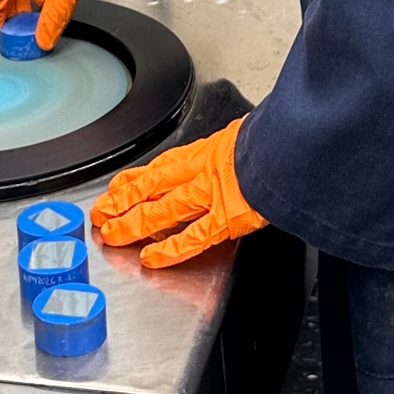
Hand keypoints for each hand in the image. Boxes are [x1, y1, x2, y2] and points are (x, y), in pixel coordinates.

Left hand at [91, 116, 265, 267]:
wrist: (292, 144)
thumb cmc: (274, 138)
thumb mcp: (246, 134)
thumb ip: (231, 147)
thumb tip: (232, 148)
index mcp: (206, 150)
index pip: (160, 166)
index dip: (135, 178)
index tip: (116, 187)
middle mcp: (201, 170)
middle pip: (152, 186)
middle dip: (123, 200)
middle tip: (101, 213)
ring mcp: (210, 194)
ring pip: (162, 210)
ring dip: (134, 223)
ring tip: (112, 234)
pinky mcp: (225, 217)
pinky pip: (192, 236)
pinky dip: (170, 249)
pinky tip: (151, 259)